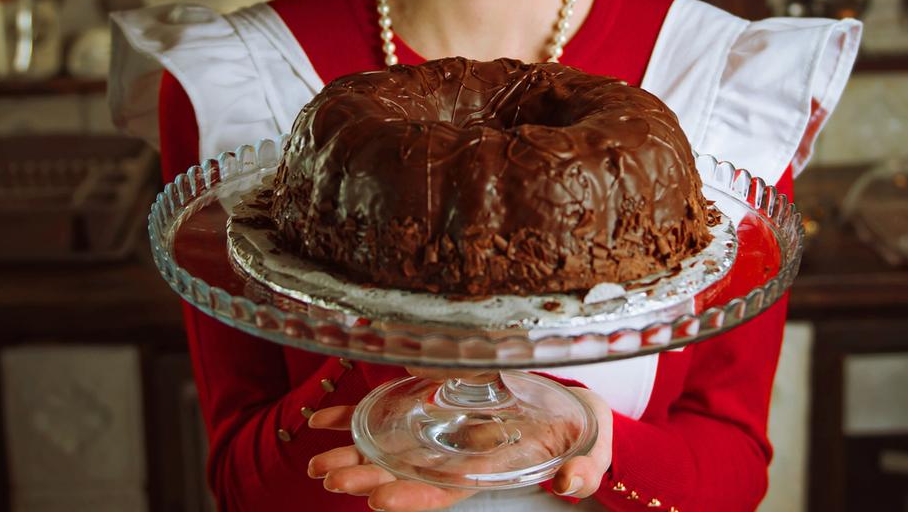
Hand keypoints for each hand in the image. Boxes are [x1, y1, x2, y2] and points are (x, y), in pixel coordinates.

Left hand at [306, 369, 613, 509]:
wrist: (576, 412)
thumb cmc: (583, 435)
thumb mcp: (592, 452)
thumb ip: (584, 472)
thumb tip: (571, 485)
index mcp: (490, 472)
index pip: (444, 490)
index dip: (411, 497)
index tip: (378, 500)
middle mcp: (458, 458)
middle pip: (405, 474)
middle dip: (366, 478)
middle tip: (328, 479)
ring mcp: (443, 435)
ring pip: (390, 450)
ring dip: (352, 455)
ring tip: (316, 463)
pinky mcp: (436, 407)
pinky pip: (390, 414)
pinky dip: (355, 417)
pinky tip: (322, 420)